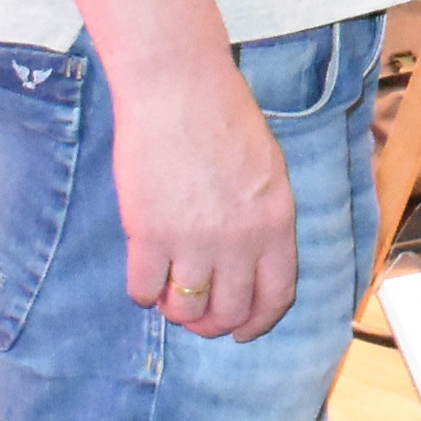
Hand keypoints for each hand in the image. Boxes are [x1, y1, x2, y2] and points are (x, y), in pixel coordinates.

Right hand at [113, 48, 299, 341]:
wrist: (178, 89)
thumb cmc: (224, 118)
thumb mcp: (268, 170)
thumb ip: (263, 219)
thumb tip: (250, 260)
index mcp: (275, 223)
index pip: (276, 296)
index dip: (257, 322)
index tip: (242, 330)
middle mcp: (239, 240)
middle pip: (230, 310)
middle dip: (214, 324)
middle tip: (199, 319)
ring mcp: (193, 241)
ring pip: (187, 310)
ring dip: (177, 312)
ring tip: (170, 298)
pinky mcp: (149, 235)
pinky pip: (145, 290)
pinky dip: (144, 294)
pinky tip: (144, 279)